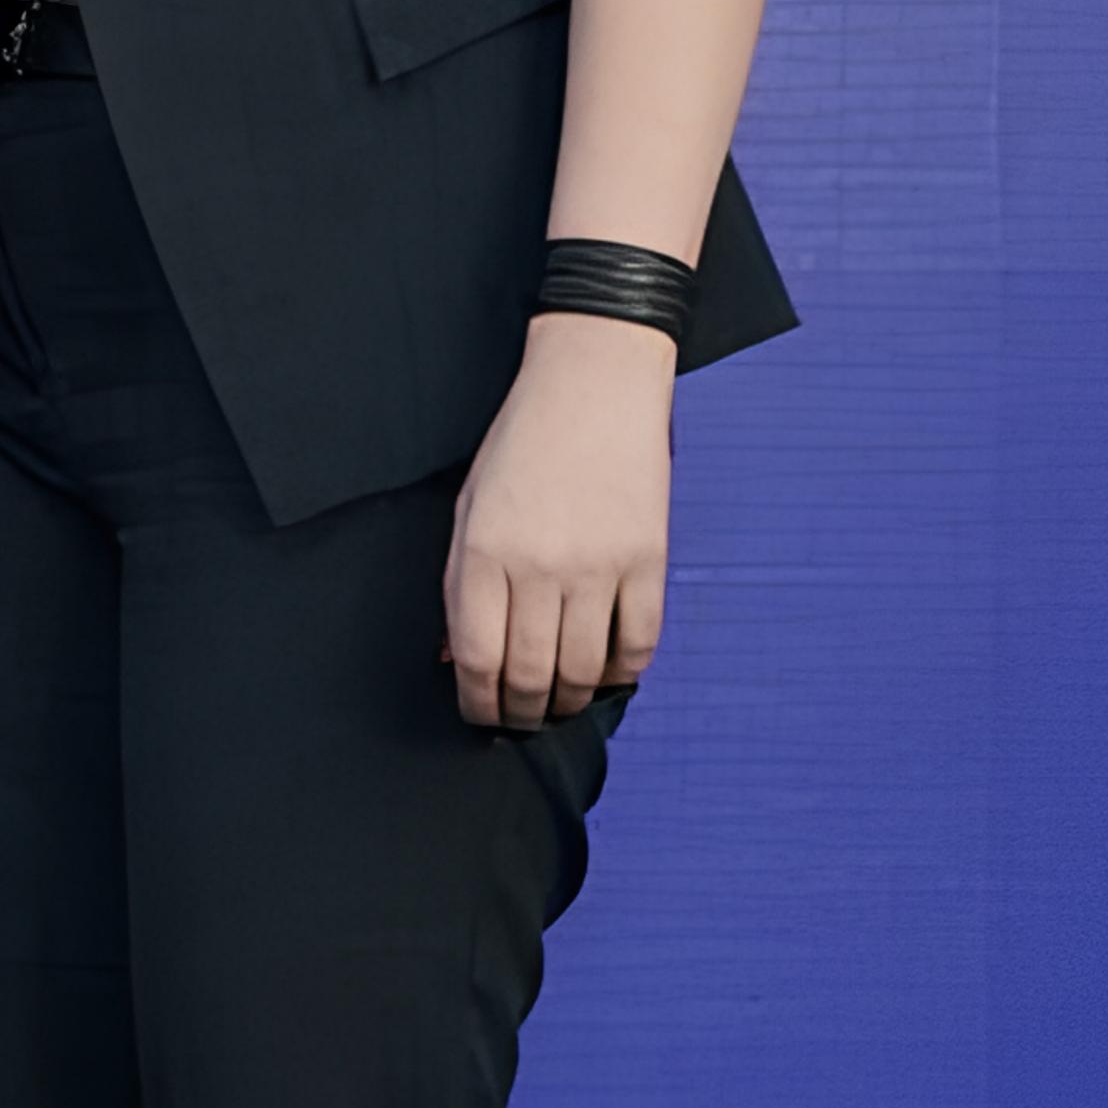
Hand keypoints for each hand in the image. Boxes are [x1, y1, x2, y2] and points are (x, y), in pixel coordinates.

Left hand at [443, 313, 674, 727]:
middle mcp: (539, 566)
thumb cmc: (520, 448)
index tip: (479, 716)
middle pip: (529, 675)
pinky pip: (638, 644)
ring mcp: (599, 565)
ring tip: (557, 704)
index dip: (476, 702)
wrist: (593, 387)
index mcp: (483, 552)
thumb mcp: (469, 508)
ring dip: (568, 702)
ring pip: (582, 670)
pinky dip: (621, 673)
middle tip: (519, 721)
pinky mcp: (648, 559)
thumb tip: (458, 659)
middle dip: (520, 713)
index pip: (477, 658)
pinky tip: (604, 674)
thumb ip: (462, 584)